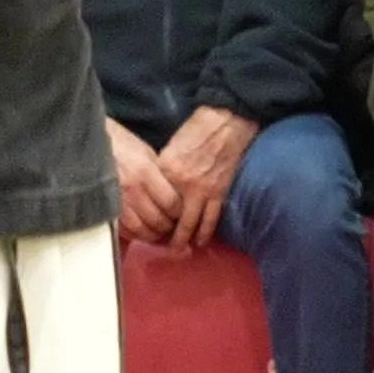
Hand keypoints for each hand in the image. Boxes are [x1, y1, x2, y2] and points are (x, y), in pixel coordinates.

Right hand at [109, 117, 179, 242]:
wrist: (88, 144)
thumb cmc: (119, 144)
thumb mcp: (145, 152)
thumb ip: (160, 175)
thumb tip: (175, 196)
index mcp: (144, 172)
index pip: (172, 203)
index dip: (179, 212)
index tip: (181, 212)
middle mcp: (131, 189)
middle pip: (159, 220)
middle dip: (169, 226)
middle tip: (172, 225)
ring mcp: (116, 202)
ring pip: (142, 230)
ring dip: (153, 234)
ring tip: (157, 230)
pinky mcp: (104, 210)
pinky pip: (124, 231)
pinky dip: (135, 235)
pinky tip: (140, 229)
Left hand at [160, 106, 255, 251]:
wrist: (226, 123)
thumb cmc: (197, 128)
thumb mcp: (171, 146)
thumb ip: (164, 168)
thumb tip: (159, 185)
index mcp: (166, 170)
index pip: (154, 199)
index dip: (150, 213)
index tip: (146, 222)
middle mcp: (182, 185)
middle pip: (170, 217)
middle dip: (166, 234)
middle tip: (161, 244)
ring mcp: (202, 191)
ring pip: (191, 223)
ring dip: (184, 239)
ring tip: (179, 249)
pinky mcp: (219, 193)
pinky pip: (211, 219)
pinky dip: (205, 233)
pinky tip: (200, 241)